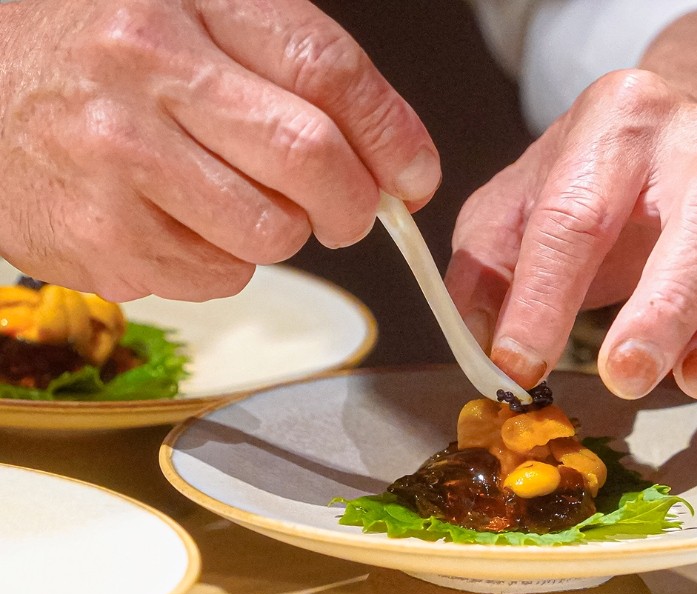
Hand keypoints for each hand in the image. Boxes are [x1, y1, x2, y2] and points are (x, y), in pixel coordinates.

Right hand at [0, 0, 439, 300]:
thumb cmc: (94, 47)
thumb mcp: (189, 12)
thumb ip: (288, 66)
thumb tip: (391, 156)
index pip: (328, 70)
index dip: (394, 135)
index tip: (415, 174)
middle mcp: (146, 72)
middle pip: (312, 158)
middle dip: (355, 203)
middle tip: (351, 211)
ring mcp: (116, 160)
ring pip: (272, 232)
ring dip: (281, 231)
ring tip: (234, 199)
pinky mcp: (97, 235)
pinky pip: (215, 276)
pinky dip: (220, 261)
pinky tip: (178, 219)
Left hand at [446, 69, 696, 410]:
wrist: (689, 133)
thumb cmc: (598, 179)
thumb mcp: (519, 203)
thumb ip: (488, 271)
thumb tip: (487, 352)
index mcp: (620, 120)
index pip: (578, 213)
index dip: (544, 296)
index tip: (521, 364)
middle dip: (666, 310)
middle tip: (628, 377)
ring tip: (696, 384)